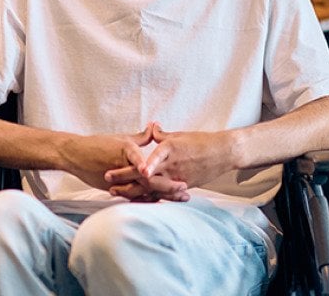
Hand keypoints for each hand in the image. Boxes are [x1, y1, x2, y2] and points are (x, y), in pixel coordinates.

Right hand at [61, 125, 173, 195]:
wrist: (75, 154)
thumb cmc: (98, 144)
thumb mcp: (121, 139)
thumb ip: (141, 137)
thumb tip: (155, 126)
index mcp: (128, 151)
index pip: (150, 166)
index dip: (166, 175)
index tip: (181, 181)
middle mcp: (124, 166)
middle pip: (149, 181)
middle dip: (168, 188)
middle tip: (184, 191)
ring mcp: (118, 179)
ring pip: (142, 191)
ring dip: (160, 195)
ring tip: (177, 199)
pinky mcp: (112, 187)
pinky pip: (131, 196)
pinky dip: (145, 199)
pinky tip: (159, 202)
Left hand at [110, 123, 232, 196]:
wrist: (221, 153)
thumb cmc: (200, 141)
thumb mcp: (179, 135)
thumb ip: (162, 135)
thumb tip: (151, 128)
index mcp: (169, 148)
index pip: (150, 158)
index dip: (135, 165)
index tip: (121, 167)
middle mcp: (171, 164)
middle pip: (145, 174)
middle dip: (125, 177)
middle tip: (107, 179)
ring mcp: (176, 177)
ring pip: (151, 187)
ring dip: (133, 190)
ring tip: (116, 192)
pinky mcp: (182, 186)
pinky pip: (163, 194)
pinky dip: (149, 197)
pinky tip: (135, 201)